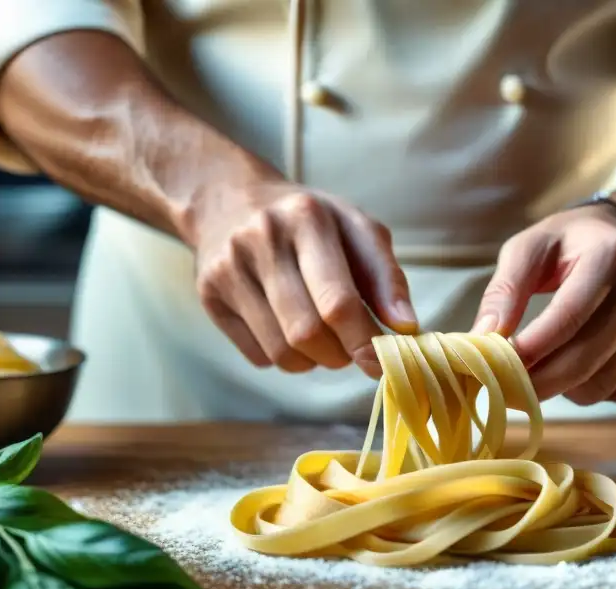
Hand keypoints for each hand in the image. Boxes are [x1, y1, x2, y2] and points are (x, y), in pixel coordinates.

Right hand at [192, 168, 417, 376]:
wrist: (228, 198)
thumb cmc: (307, 219)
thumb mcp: (354, 228)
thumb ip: (385, 276)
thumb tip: (406, 327)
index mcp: (307, 217)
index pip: (338, 301)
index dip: (363, 342)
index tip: (381, 362)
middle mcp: (262, 239)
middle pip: (306, 333)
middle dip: (339, 354)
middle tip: (351, 349)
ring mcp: (228, 268)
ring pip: (281, 351)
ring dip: (314, 361)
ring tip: (323, 341)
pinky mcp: (209, 295)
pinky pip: (258, 355)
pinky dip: (284, 357)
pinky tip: (289, 332)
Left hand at [472, 204, 615, 405]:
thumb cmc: (570, 246)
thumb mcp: (530, 249)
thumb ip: (504, 291)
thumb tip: (483, 338)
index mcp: (612, 255)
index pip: (568, 317)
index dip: (530, 350)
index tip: (496, 369)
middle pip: (584, 359)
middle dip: (537, 381)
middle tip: (505, 387)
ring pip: (600, 385)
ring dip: (562, 388)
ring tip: (545, 366)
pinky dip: (592, 389)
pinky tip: (583, 363)